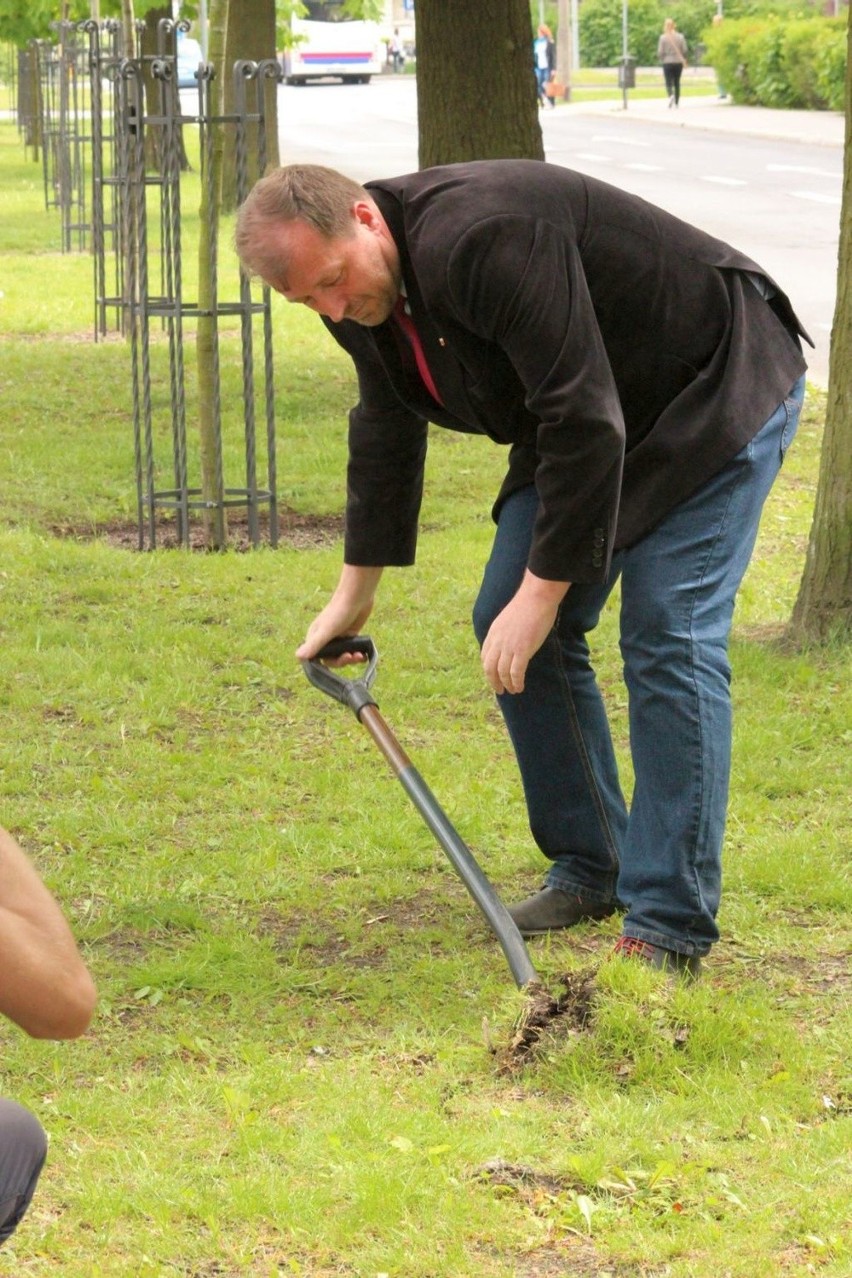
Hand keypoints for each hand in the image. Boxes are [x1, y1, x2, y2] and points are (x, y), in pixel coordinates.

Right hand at [296, 565, 382, 665]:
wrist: (356, 595)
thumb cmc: (339, 611)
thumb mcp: (327, 630)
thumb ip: (314, 644)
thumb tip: (298, 657)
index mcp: (314, 637)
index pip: (316, 658)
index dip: (327, 663)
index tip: (337, 661)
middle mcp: (325, 638)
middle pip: (331, 659)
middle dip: (342, 661)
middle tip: (350, 657)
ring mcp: (338, 637)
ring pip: (342, 655)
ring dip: (351, 659)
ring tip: (359, 656)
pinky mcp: (350, 635)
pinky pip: (351, 649)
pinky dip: (357, 654)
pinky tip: (363, 655)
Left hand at [480, 571, 569, 694]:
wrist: (536, 598)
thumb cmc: (528, 605)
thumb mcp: (508, 618)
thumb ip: (505, 631)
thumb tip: (510, 641)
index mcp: (493, 633)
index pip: (485, 656)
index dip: (488, 669)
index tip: (493, 676)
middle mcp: (497, 641)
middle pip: (489, 668)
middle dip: (493, 681)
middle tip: (499, 690)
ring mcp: (509, 646)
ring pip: (502, 673)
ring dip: (506, 685)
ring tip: (513, 691)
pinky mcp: (522, 650)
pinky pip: (516, 672)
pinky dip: (517, 682)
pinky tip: (520, 687)